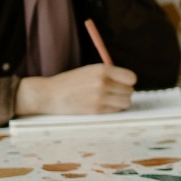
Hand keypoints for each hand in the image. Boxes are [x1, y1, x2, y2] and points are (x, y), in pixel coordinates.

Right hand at [15, 64, 136, 116]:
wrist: (49, 94)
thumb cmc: (70, 82)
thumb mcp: (89, 70)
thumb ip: (109, 74)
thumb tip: (129, 82)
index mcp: (102, 69)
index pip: (131, 78)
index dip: (128, 82)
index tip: (122, 83)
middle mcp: (103, 82)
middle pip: (130, 91)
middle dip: (123, 92)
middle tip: (112, 93)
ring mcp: (100, 97)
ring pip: (126, 102)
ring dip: (120, 102)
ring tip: (109, 100)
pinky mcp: (96, 110)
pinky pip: (116, 111)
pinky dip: (112, 109)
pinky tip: (102, 106)